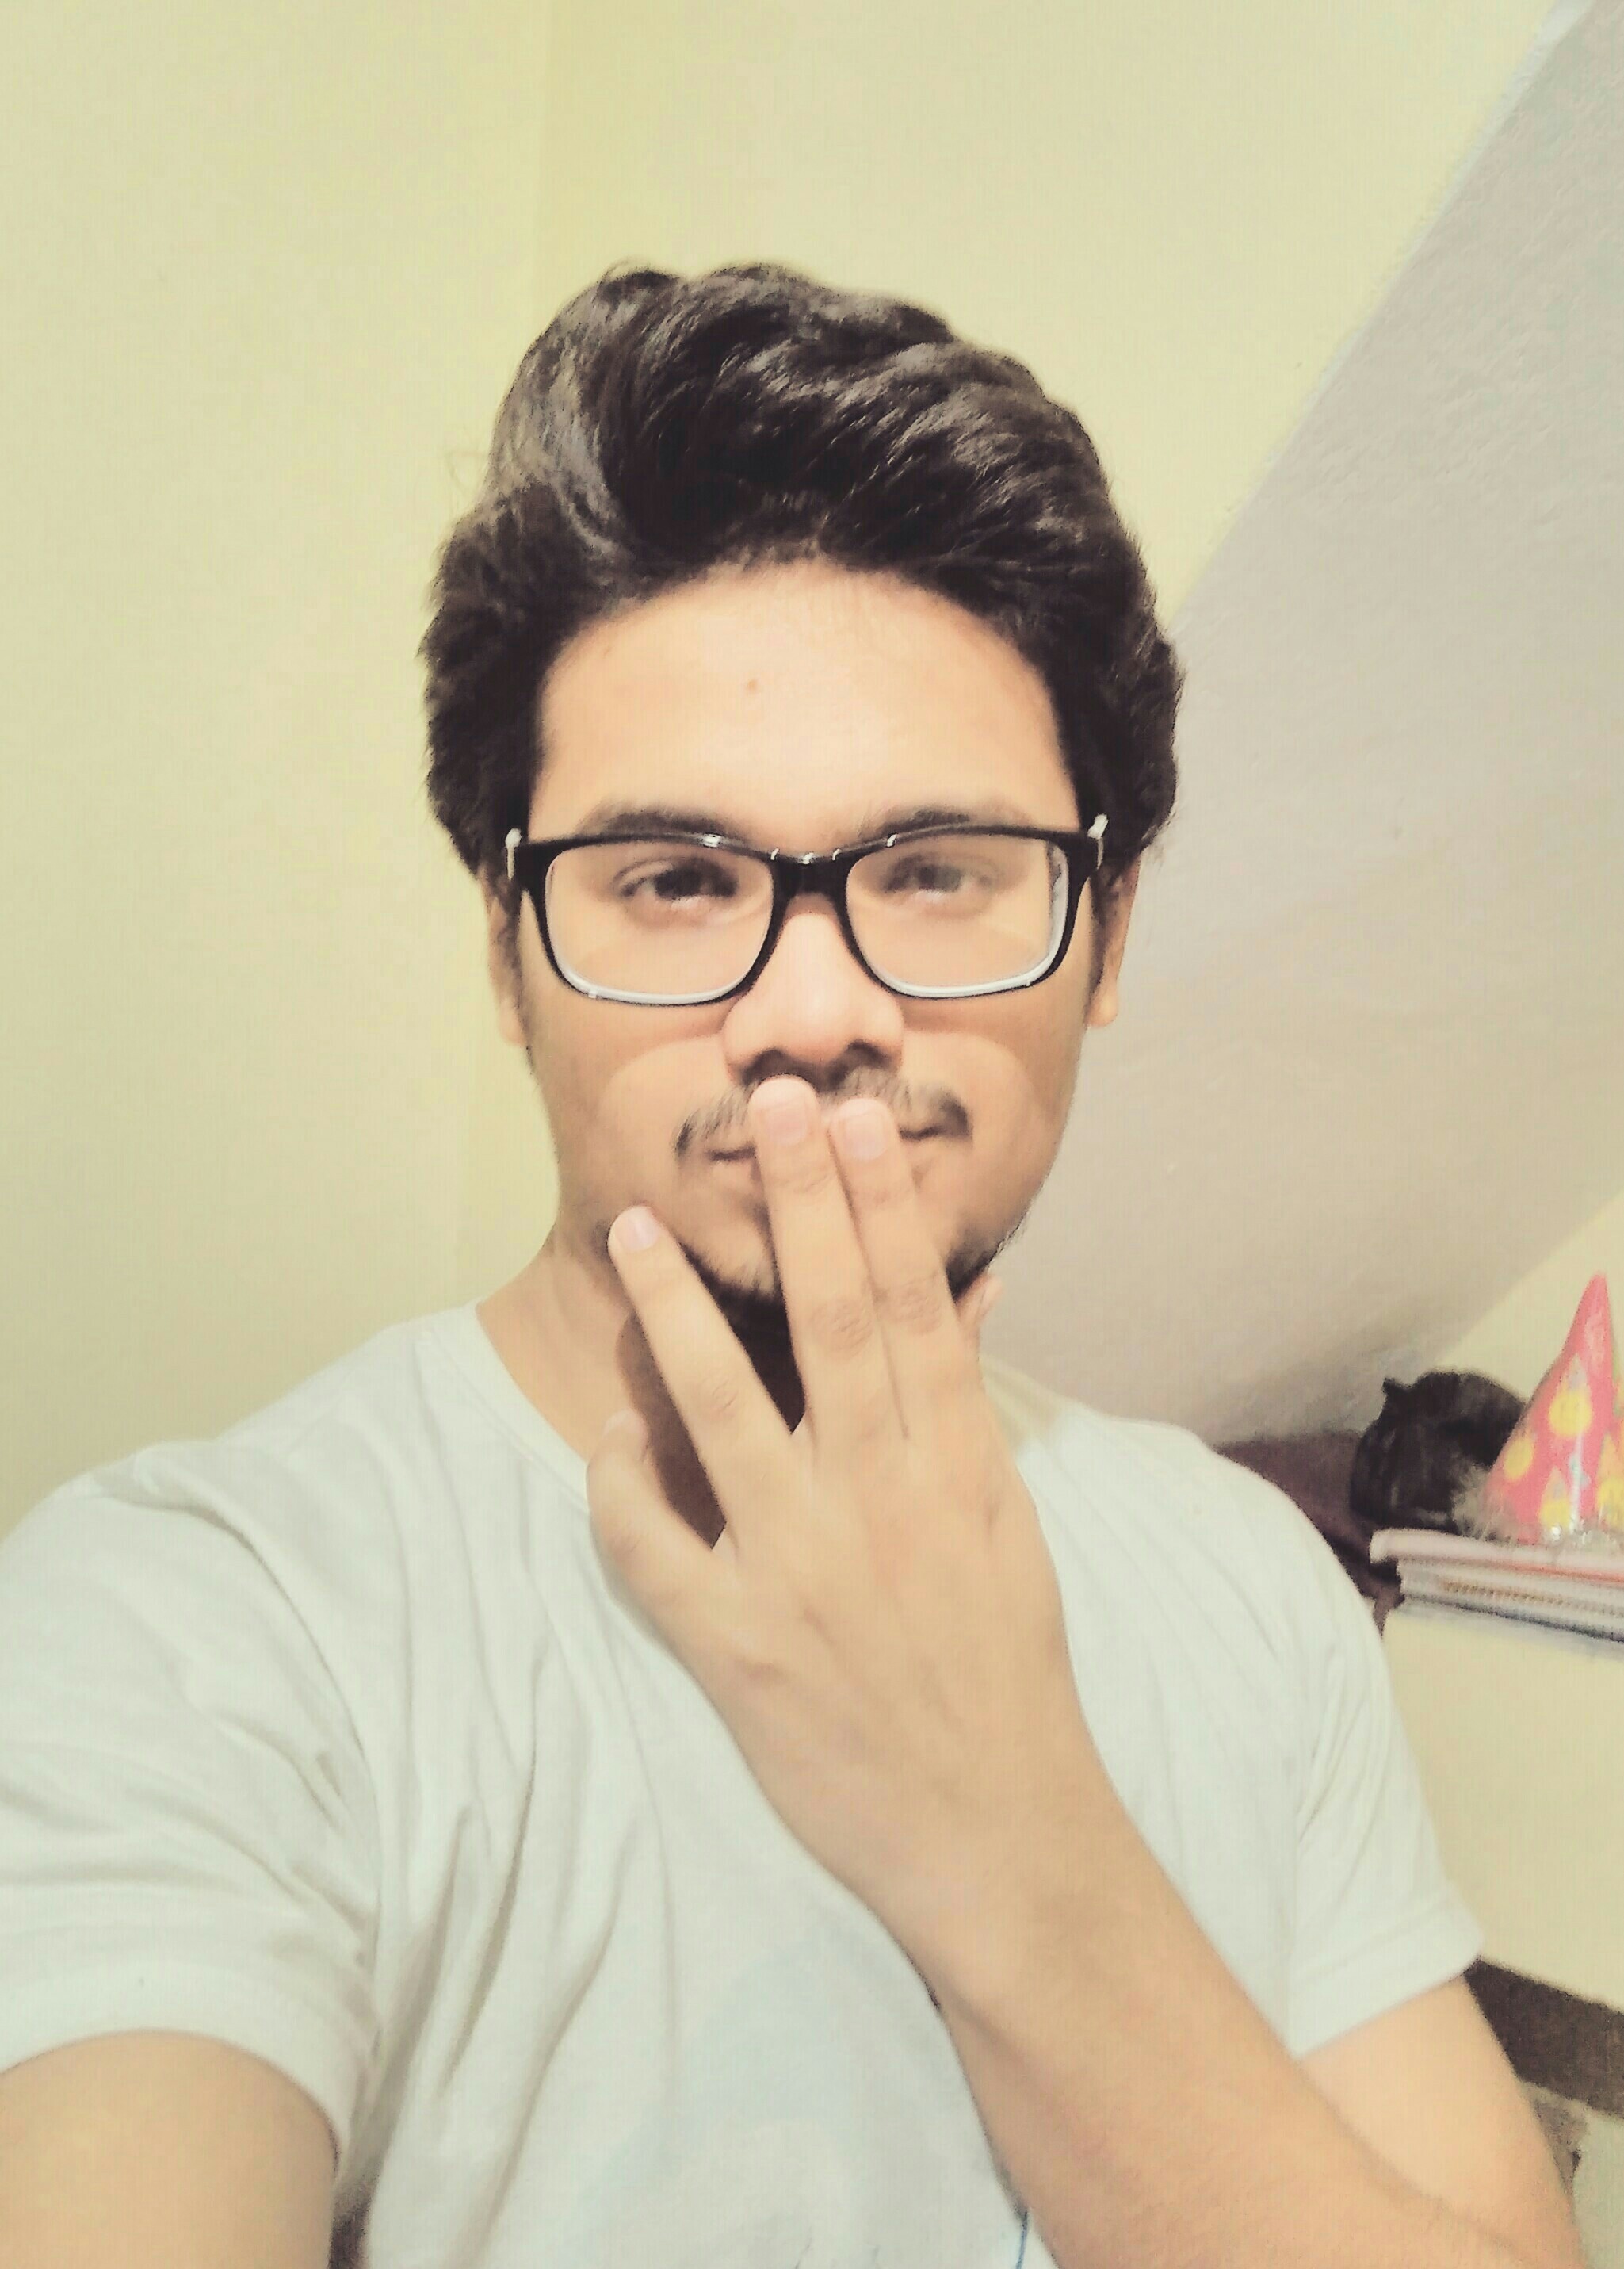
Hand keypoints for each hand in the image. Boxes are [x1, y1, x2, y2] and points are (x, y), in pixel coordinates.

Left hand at [585, 1075, 1101, 1974]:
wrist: (997, 1829)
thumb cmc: (1004, 1669)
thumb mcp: (1008, 1526)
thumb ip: (969, 1408)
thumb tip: (967, 1292)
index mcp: (956, 1467)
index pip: (914, 1309)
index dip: (880, 1206)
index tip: (851, 1119)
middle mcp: (881, 1502)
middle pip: (834, 1327)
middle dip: (800, 1207)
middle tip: (767, 1102)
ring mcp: (804, 1571)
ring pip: (726, 1415)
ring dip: (675, 1314)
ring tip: (635, 1227)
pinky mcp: (740, 1647)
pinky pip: (660, 1551)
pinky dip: (626, 1487)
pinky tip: (609, 1429)